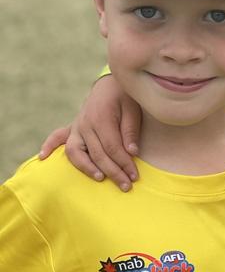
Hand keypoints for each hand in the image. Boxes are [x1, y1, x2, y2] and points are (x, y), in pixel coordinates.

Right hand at [39, 75, 141, 190]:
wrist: (109, 84)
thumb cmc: (124, 98)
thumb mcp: (133, 110)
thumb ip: (131, 131)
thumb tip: (132, 152)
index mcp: (101, 118)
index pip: (112, 147)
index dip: (124, 163)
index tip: (134, 176)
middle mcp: (85, 124)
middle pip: (97, 154)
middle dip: (113, 172)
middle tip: (126, 186)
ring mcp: (76, 126)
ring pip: (75, 151)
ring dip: (86, 167)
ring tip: (99, 178)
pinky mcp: (72, 128)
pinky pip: (57, 137)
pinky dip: (48, 146)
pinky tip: (43, 157)